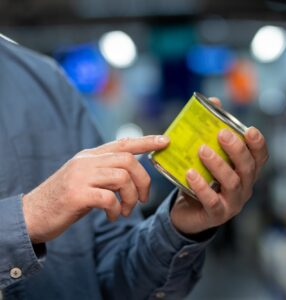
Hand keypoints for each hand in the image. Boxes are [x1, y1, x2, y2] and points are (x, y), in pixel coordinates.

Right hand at [22, 135, 168, 243]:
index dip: (146, 142)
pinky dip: (115, 210)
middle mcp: (85, 162)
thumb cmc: (66, 199)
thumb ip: (106, 171)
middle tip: (142, 200)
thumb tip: (133, 173)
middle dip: (143, 181)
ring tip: (124, 211)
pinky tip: (111, 217)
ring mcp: (80, 176)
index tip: (165, 141)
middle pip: (128, 161)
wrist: (33, 215)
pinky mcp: (76, 194)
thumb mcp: (86, 179)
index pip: (123, 143)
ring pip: (122, 178)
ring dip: (130, 198)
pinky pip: (108, 198)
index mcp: (90, 156)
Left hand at [171, 99, 267, 234]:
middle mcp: (245, 187)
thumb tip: (213, 101)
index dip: (258, 144)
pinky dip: (202, 186)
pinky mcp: (217, 215)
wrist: (187, 211)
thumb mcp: (207, 155)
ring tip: (202, 150)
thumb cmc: (201, 178)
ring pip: (232, 183)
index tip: (249, 130)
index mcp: (246, 171)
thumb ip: (212, 129)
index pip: (260, 157)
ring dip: (218, 165)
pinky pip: (213, 201)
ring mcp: (233, 203)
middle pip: (248, 168)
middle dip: (237, 150)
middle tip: (222, 134)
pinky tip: (190, 173)